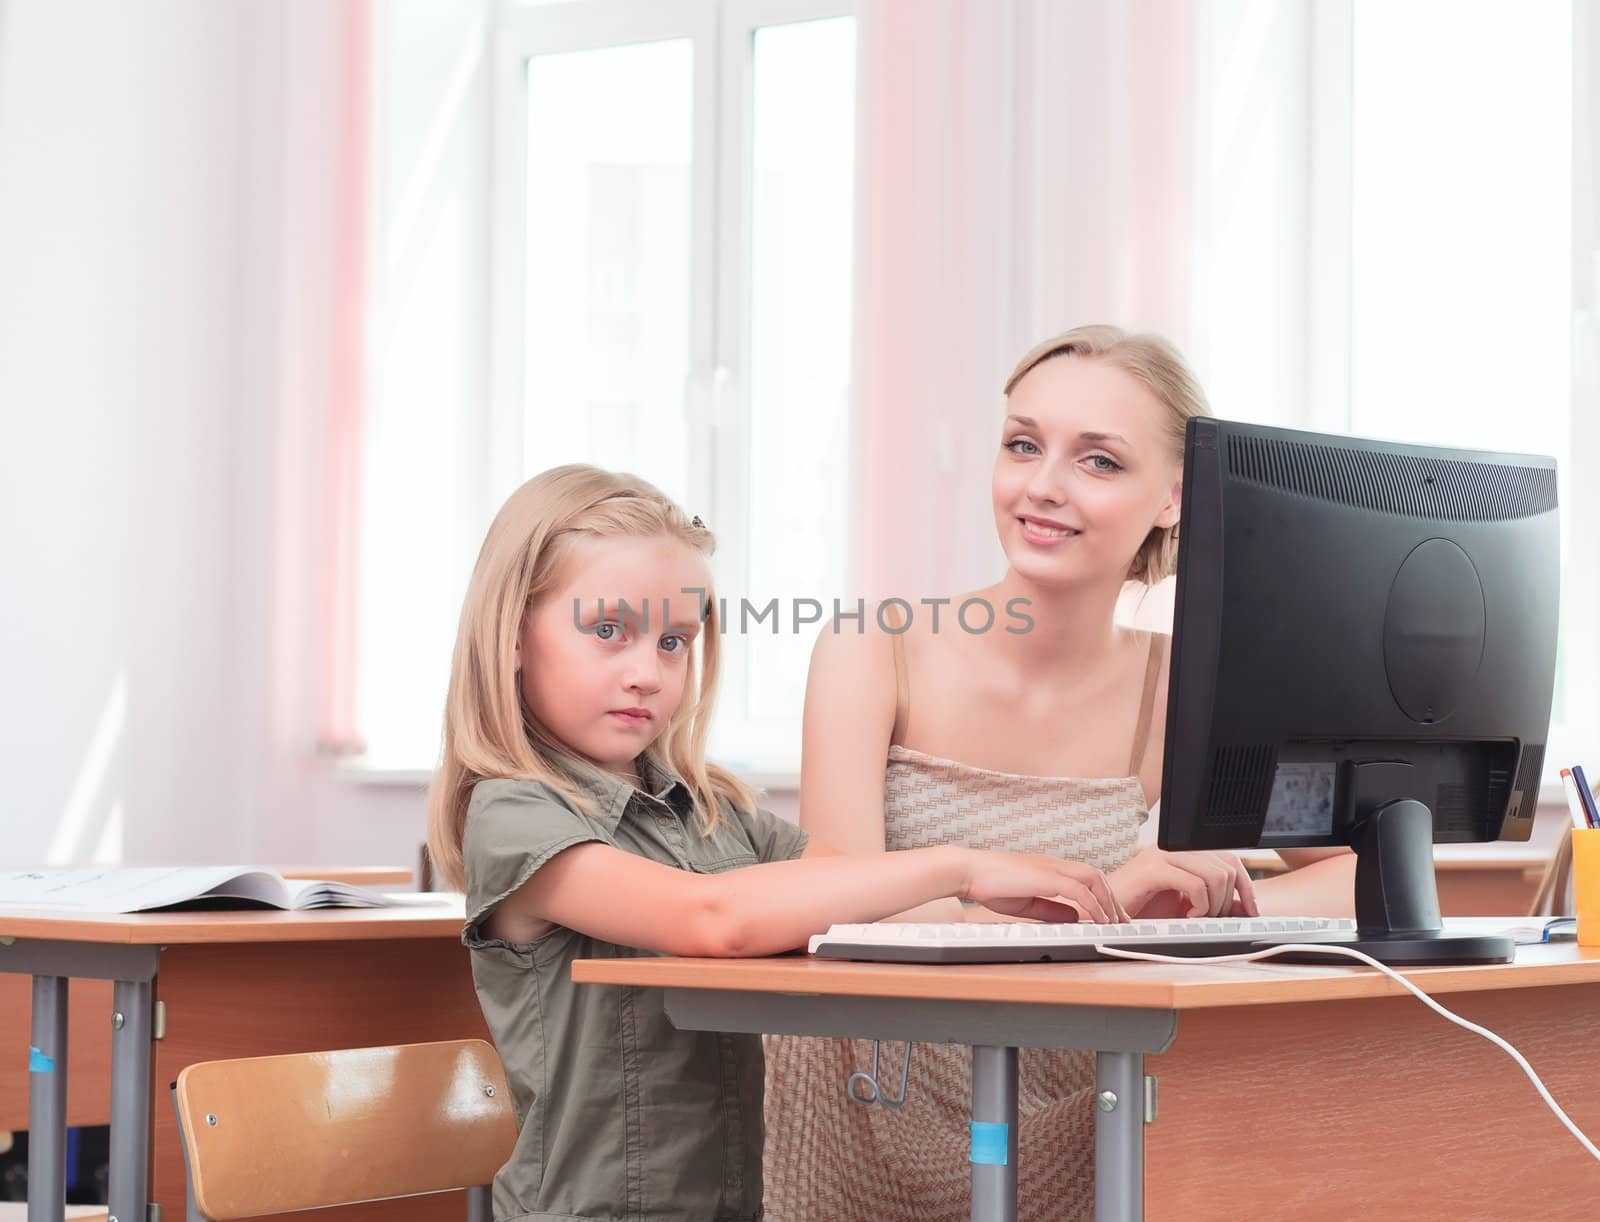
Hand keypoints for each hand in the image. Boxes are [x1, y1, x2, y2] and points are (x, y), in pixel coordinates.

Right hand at [957, 849, 1128, 923]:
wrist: (969, 870)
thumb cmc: (989, 884)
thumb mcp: (1027, 903)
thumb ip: (1051, 909)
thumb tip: (1076, 917)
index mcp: (1049, 868)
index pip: (1086, 877)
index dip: (1102, 895)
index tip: (1111, 914)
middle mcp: (1054, 864)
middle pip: (1096, 875)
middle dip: (1113, 898)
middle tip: (1122, 920)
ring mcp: (1051, 867)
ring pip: (1093, 878)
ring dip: (1107, 900)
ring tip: (1114, 921)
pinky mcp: (1046, 876)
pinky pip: (1079, 890)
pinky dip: (1093, 904)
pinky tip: (1099, 918)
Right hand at [1109, 847, 1258, 918]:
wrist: (1101, 916)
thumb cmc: (1138, 911)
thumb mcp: (1183, 908)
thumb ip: (1212, 904)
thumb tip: (1244, 908)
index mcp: (1182, 853)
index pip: (1229, 859)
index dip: (1246, 886)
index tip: (1250, 910)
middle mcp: (1174, 848)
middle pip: (1227, 865)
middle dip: (1229, 899)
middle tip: (1213, 919)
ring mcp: (1163, 855)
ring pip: (1215, 874)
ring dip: (1215, 904)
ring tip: (1198, 918)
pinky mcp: (1153, 868)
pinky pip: (1195, 883)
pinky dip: (1200, 905)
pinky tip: (1187, 916)